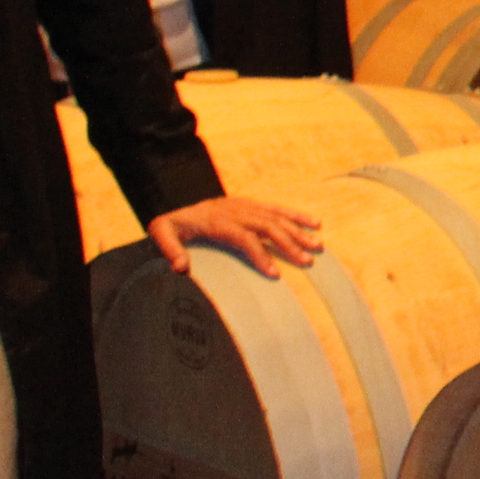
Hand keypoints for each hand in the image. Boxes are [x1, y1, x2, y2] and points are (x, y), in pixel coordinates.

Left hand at [147, 195, 324, 276]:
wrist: (177, 208)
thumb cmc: (173, 227)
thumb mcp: (161, 234)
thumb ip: (170, 250)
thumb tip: (181, 267)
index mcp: (217, 220)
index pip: (244, 237)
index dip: (260, 254)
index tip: (275, 274)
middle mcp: (235, 210)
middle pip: (267, 226)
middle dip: (289, 244)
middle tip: (307, 262)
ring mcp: (246, 205)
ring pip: (276, 217)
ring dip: (298, 232)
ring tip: (318, 247)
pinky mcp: (252, 204)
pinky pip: (277, 209)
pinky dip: (297, 215)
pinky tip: (315, 223)